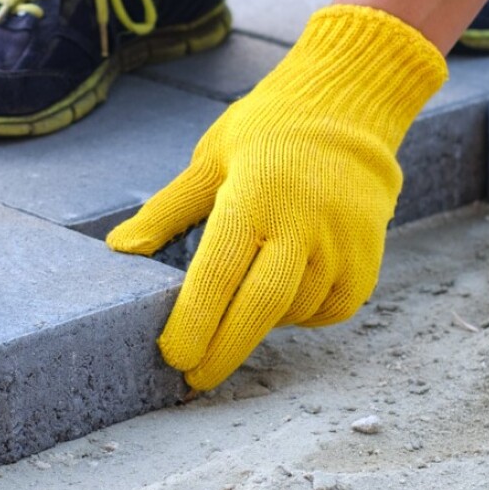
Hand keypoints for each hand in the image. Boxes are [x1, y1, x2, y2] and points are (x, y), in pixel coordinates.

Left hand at [107, 5, 446, 390]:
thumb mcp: (210, 159)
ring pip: (293, 311)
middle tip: (194, 378)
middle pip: (261, 306)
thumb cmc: (266, 134)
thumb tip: (121, 249)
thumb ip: (168, 210)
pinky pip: (327, 309)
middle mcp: (304, 222)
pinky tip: (286, 292)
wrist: (349, 111)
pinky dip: (300, 314)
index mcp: (257, 194)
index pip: (220, 270)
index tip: (173, 356)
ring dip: (260, 323)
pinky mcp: (367, 262)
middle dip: (224, 349)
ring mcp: (342, 244)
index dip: (195, 320)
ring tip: (242, 302)